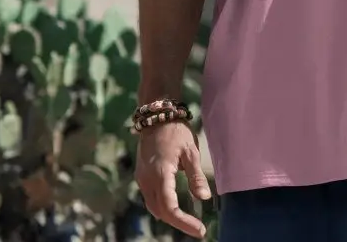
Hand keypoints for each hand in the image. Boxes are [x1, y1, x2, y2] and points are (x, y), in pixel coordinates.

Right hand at [136, 121, 211, 237]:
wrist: (157, 116)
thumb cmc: (176, 131)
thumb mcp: (191, 151)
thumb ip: (196, 176)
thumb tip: (205, 198)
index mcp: (161, 174)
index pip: (170, 208)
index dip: (184, 223)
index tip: (200, 230)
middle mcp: (147, 180)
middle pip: (160, 212)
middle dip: (178, 222)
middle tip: (197, 227)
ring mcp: (142, 178)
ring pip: (153, 207)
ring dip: (168, 216)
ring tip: (187, 220)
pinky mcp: (141, 176)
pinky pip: (150, 198)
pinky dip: (162, 206)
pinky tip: (174, 207)